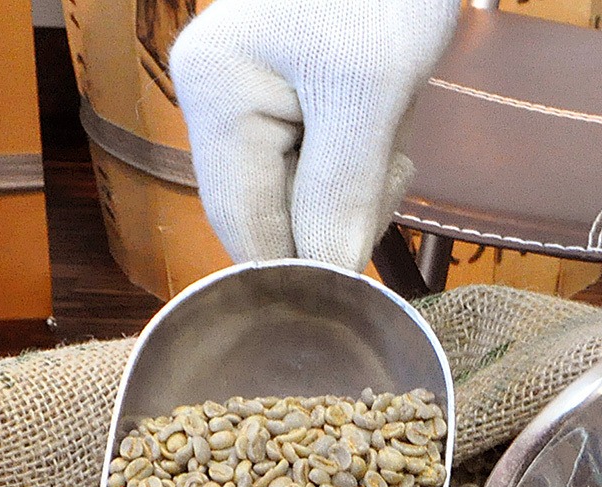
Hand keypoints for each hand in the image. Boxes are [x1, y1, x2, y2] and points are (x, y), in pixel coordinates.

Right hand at [169, 0, 459, 271]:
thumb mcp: (372, 90)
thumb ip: (340, 191)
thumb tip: (324, 274)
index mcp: (217, 92)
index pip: (245, 227)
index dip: (300, 268)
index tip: (354, 281)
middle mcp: (213, 97)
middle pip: (268, 213)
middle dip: (335, 214)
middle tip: (388, 165)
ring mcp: (244, 96)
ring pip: (297, 194)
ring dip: (354, 185)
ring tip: (388, 124)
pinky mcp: (280, 94)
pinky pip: (315, 163)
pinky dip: (357, 160)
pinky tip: (382, 118)